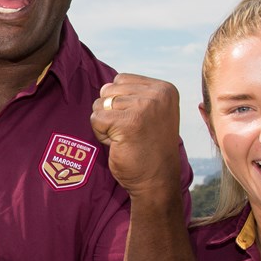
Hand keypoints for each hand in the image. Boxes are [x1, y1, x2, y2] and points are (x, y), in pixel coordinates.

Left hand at [90, 73, 184, 198]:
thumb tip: (104, 85)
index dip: (120, 103)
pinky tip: (120, 144)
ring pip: (100, 104)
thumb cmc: (147, 148)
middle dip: (111, 114)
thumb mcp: (148, 112)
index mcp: (164, 89)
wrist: (157, 181)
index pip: (121, 80)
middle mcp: (158, 94)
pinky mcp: (129, 122)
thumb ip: (131, 95)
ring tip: (126, 139)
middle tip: (131, 133)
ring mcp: (145, 107)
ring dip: (106, 125)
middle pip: (108, 90)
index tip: (138, 122)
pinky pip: (96, 119)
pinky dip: (101, 134)